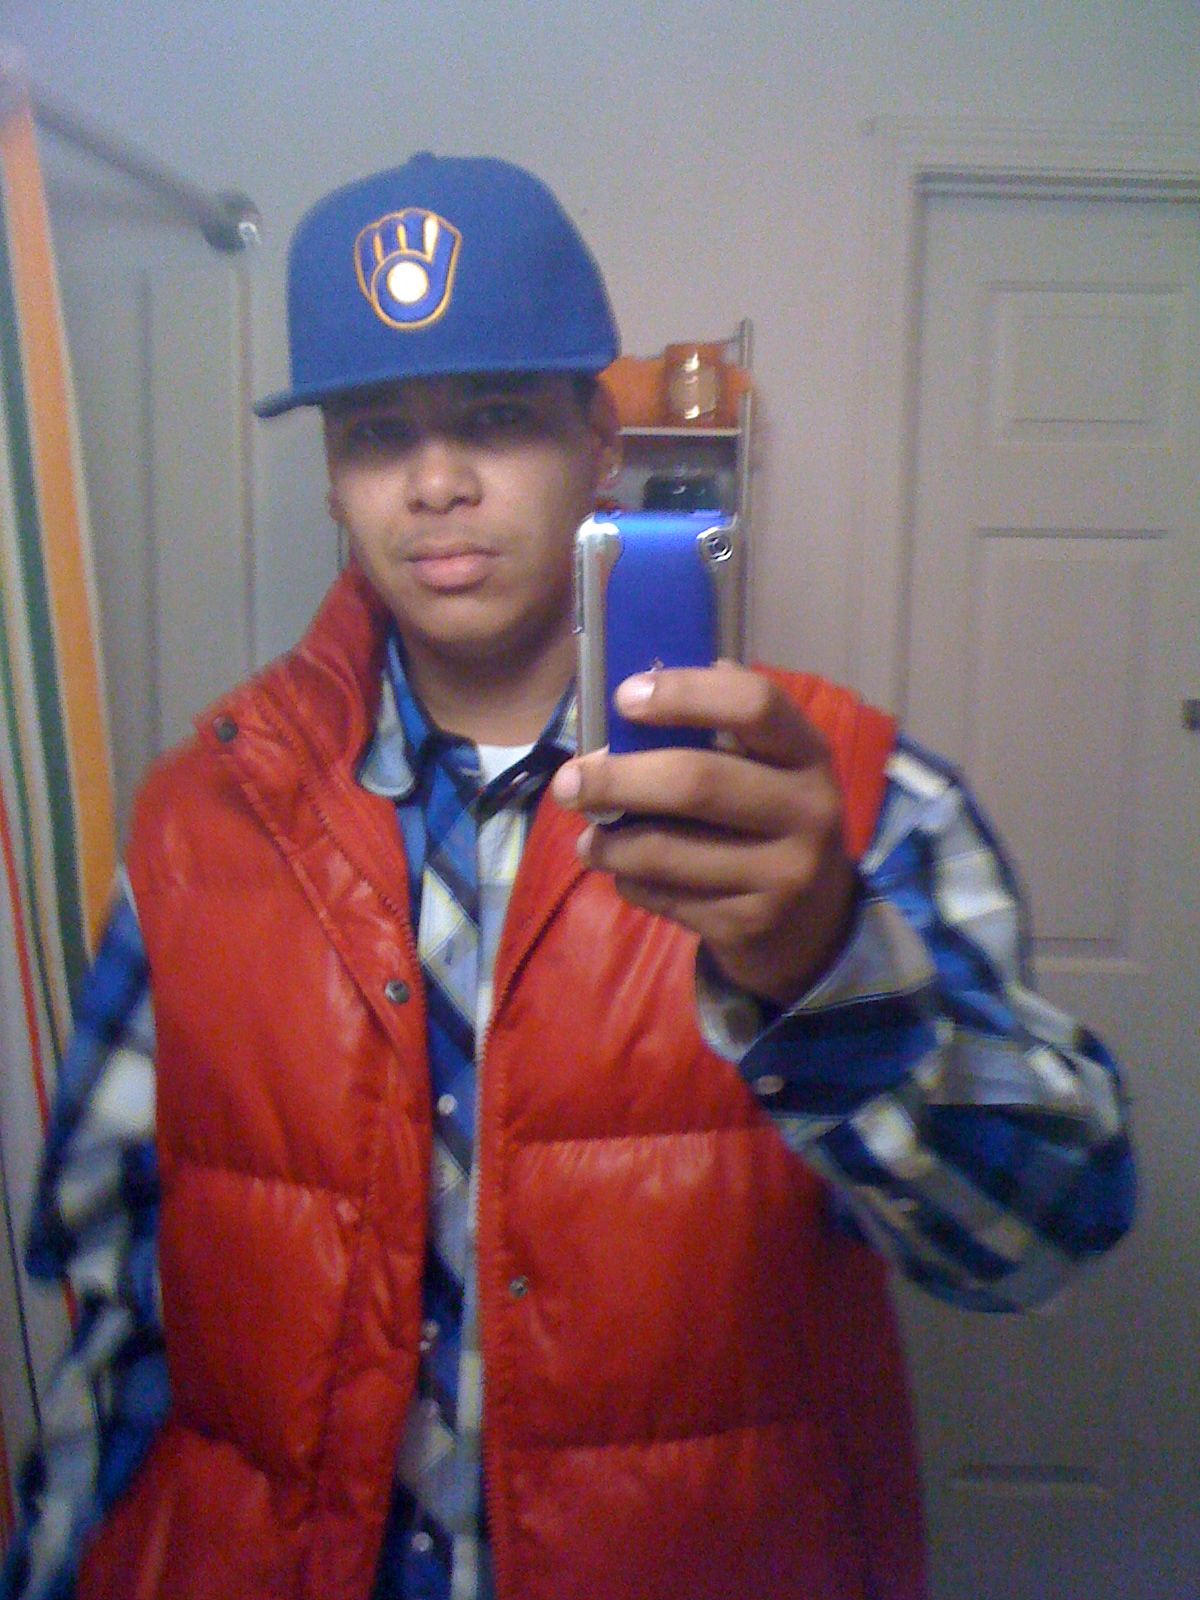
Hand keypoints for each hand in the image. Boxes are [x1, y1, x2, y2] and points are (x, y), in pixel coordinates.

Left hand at [551, 662, 857, 1005]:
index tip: (624, 696)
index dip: (685, 693)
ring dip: (610, 843)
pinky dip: (630, 883)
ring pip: (667, 850)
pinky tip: (625, 874)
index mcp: (808, 755)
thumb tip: (639, 681)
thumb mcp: (769, 771)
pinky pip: (666, 898)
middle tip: (567, 782)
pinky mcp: (750, 925)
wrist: (814, 926)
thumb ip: (719, 730)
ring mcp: (782, 875)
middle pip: (697, 782)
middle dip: (618, 779)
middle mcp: (807, 812)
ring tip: (587, 840)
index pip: (755, 704)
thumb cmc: (772, 823)